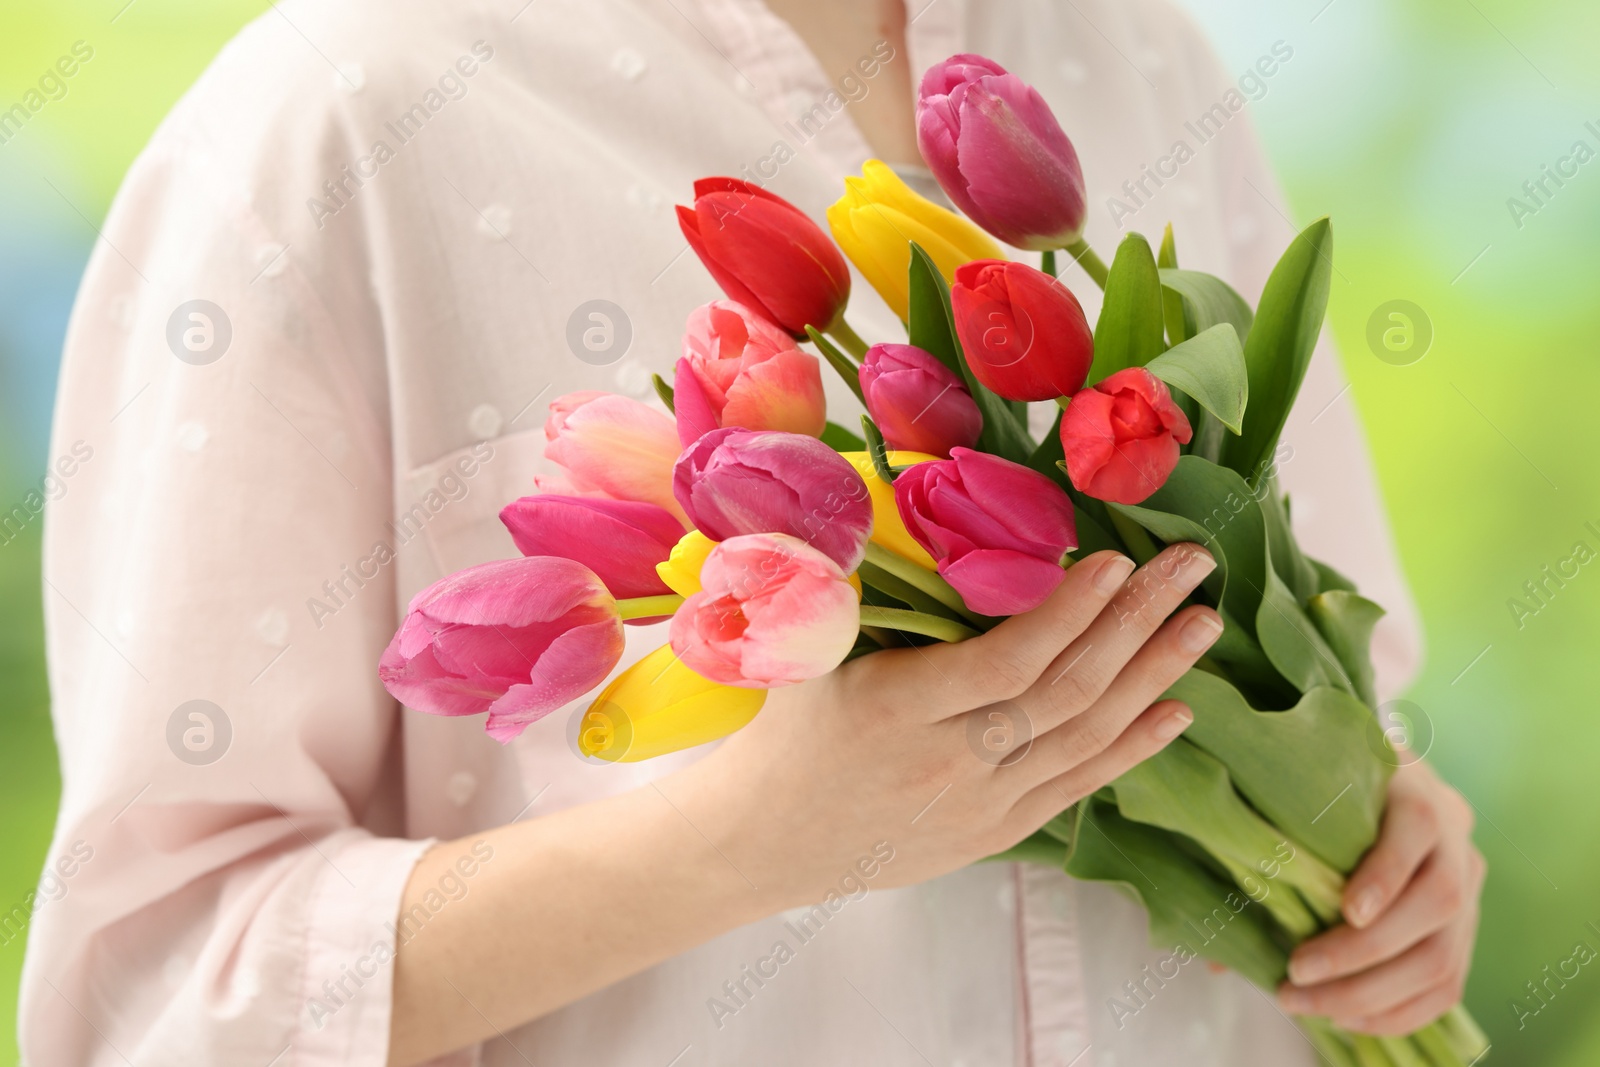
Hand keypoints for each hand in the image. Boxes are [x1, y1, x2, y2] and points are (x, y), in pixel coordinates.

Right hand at [671, 543, 1223, 908]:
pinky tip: (1176, 708)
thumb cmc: (786, 730)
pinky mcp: (996, 832)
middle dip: (1136, 624)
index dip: (1068, 614)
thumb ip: (824, 577)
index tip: (1115, 559)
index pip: (1004, 663)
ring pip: (1084, 738)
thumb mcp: (790, 653)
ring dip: (1152, 677)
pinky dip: (1132, 746)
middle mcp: (947, 764)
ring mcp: (979, 806)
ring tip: (1202, 623)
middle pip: (1063, 693)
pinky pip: (1078, 785)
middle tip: (1192, 566)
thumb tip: (849, 490)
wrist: (767, 842)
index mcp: (895, 710)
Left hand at [1279, 759, 1484, 1033]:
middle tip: (1296, 972)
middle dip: (1362, 952)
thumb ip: (1268, 850)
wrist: (1373, 790)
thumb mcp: (1300, 799)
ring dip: (1371, 995)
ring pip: (1441, 957)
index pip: (1417, 828)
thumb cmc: (1318, 796)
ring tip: (1308, 1005)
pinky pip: (1446, 986)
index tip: (1345, 911)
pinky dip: (1396, 1012)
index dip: (1386, 875)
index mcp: (1415, 789)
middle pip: (1436, 903)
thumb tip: (1219, 954)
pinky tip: (1345, 1019)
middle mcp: (1455, 837)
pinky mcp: (1465, 930)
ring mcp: (1468, 887)